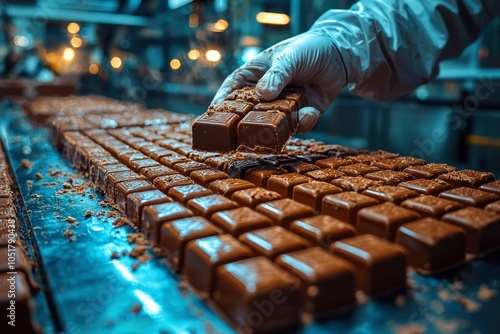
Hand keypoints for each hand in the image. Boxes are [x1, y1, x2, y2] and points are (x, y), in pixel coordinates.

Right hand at [211, 29, 346, 132]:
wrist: (338, 55)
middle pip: (248, 115)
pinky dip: (303, 122)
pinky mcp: (300, 116)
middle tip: (244, 136)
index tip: (213, 118)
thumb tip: (263, 95)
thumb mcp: (288, 58)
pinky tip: (309, 113)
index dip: (221, 105)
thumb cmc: (305, 50)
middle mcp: (264, 95)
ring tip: (283, 124)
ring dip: (277, 128)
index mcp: (252, 77)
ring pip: (272, 126)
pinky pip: (297, 126)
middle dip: (246, 126)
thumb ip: (276, 76)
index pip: (231, 91)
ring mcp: (281, 108)